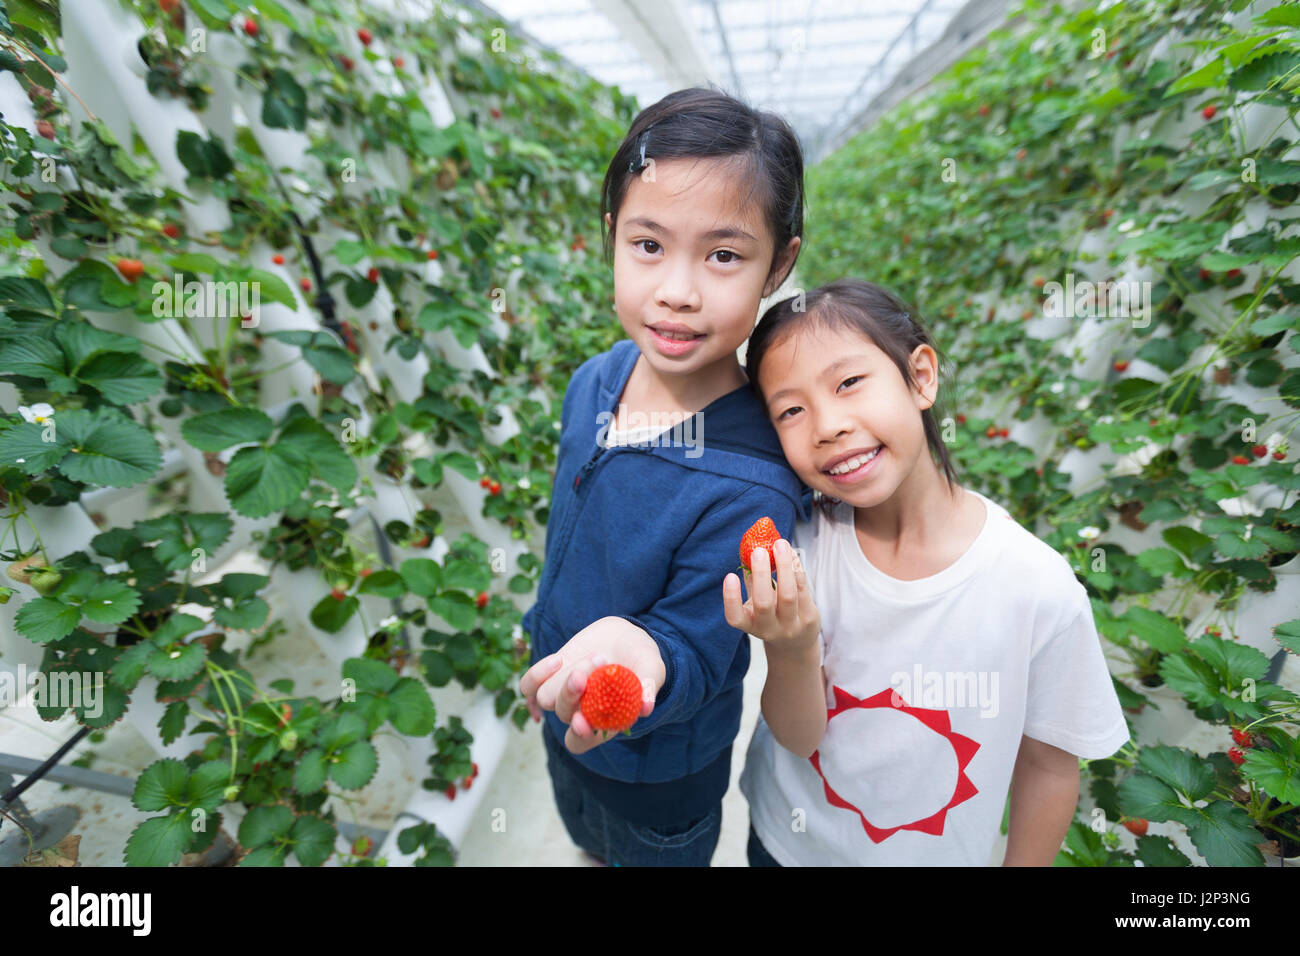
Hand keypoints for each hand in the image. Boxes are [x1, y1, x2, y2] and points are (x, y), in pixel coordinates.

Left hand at [518, 616, 664, 754]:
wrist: (626, 636)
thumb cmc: (642, 660)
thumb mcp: (652, 670)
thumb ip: (648, 688)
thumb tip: (646, 707)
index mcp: (601, 722)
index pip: (580, 742)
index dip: (579, 735)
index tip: (583, 721)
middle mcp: (578, 710)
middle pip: (564, 715)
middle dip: (574, 694)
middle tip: (598, 666)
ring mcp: (562, 692)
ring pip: (546, 698)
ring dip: (566, 679)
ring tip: (595, 659)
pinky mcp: (552, 674)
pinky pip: (529, 684)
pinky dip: (538, 673)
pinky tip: (558, 660)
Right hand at [722, 538, 819, 652]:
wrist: (796, 642)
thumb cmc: (771, 613)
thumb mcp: (756, 601)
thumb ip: (752, 578)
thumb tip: (749, 545)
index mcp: (749, 625)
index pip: (735, 618)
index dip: (730, 598)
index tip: (730, 576)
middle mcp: (769, 629)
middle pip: (764, 603)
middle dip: (761, 575)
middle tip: (758, 551)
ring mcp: (790, 625)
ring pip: (787, 595)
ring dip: (784, 566)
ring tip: (780, 544)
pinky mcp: (808, 618)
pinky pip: (803, 589)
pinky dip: (796, 568)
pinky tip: (791, 553)